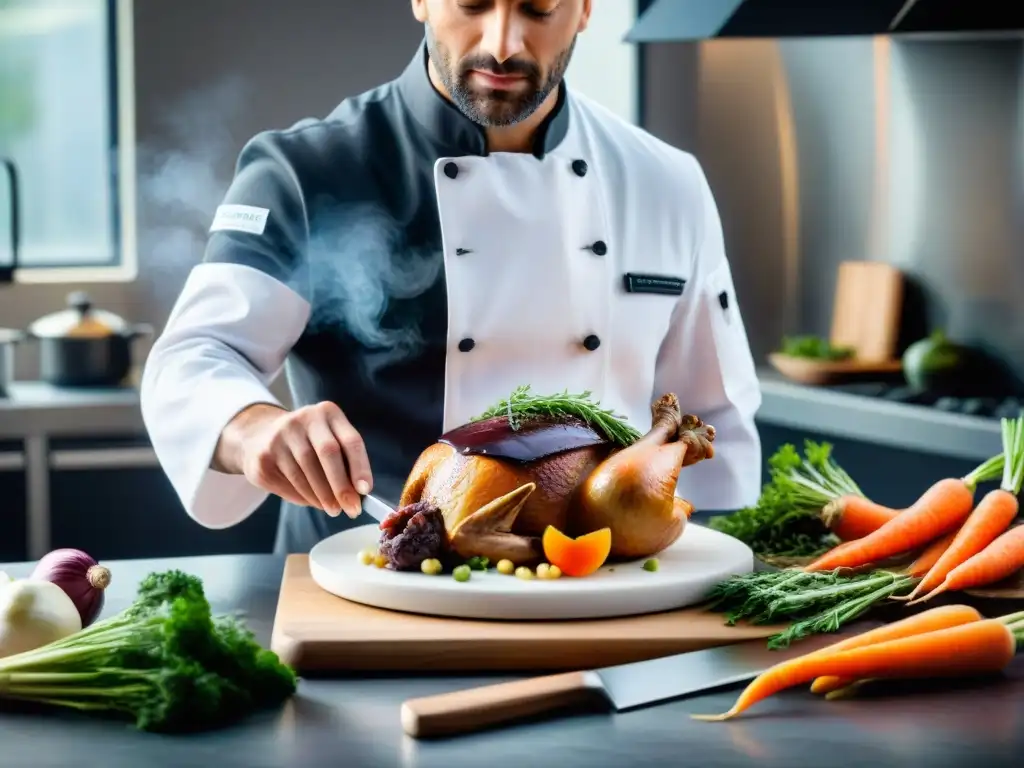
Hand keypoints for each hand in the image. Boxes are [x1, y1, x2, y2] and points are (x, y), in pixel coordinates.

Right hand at [215, 402, 372, 517]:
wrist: (261, 436)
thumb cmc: (309, 443)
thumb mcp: (329, 438)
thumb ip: (345, 461)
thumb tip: (358, 494)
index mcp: (328, 413)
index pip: (350, 440)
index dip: (360, 467)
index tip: (365, 491)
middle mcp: (303, 418)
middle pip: (328, 453)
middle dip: (341, 486)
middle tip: (350, 509)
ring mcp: (279, 436)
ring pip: (306, 472)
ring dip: (323, 496)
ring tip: (333, 509)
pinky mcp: (263, 457)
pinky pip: (288, 483)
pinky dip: (304, 497)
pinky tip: (312, 502)